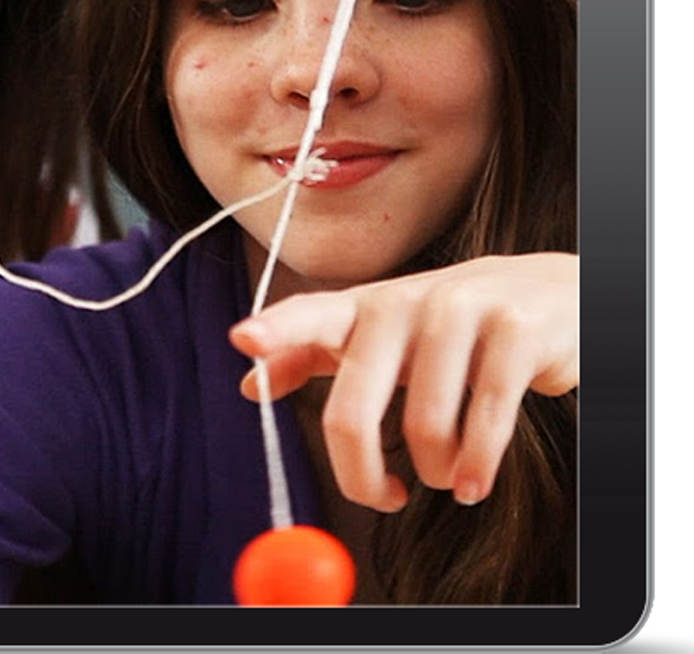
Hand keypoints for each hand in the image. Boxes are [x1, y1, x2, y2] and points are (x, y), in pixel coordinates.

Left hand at [229, 253, 577, 512]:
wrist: (551, 292)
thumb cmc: (447, 328)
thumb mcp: (377, 335)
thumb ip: (312, 357)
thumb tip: (247, 387)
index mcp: (360, 307)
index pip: (308, 317)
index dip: (276, 331)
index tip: (243, 339)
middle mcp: (401, 304)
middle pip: (354, 411)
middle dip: (361, 477)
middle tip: (381, 501)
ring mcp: (460, 312)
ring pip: (424, 428)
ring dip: (435, 472)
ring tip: (446, 474)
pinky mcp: (514, 332)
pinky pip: (485, 421)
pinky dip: (477, 466)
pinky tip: (473, 481)